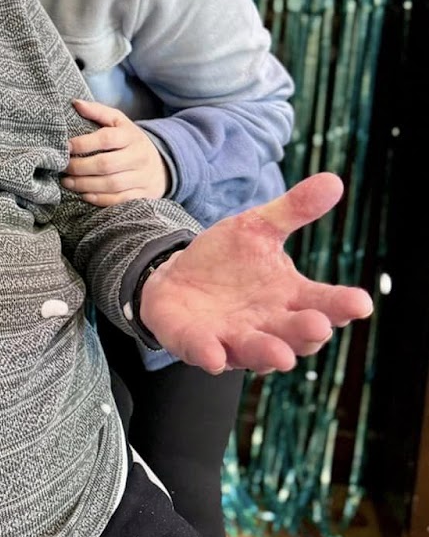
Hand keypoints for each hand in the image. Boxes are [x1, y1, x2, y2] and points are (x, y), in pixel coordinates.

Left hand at [65, 98, 167, 204]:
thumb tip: (76, 103)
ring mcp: (142, 178)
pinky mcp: (143, 195)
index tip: (66, 146)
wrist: (161, 165)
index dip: (83, 143)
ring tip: (68, 182)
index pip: (106, 139)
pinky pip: (119, 200)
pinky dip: (99, 199)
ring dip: (85, 185)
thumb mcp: (119, 122)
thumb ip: (98, 111)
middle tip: (63, 168)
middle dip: (80, 167)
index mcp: (131, 136)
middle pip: (106, 165)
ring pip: (111, 185)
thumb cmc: (130, 141)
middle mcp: (138, 157)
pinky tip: (84, 194)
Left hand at [138, 174, 373, 374]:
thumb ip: (293, 210)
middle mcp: (269, 325)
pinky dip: (211, 355)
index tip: (360, 303)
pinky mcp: (198, 344)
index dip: (342, 305)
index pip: (324, 304)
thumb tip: (333, 180)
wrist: (176, 277)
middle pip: (296, 334)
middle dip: (307, 332)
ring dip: (268, 353)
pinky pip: (206, 353)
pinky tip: (216, 356)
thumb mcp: (257, 228)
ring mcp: (233, 338)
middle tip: (318, 325)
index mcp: (290, 297)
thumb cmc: (227, 259)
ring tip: (282, 355)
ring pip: (257, 351)